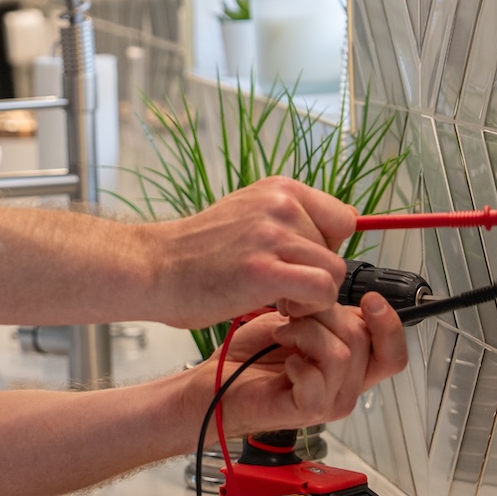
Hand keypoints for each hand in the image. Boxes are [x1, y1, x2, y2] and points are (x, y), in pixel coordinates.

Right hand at [146, 176, 357, 326]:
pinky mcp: (265, 270)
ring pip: (334, 272)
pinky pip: (322, 290)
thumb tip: (340, 229)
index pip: (342, 218)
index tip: (298, 262)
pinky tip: (279, 306)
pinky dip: (309, 307)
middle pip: (339, 249)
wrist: (154, 268)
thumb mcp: (248, 215)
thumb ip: (288, 219)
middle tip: (279, 284)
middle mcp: (280, 204)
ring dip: (311, 294)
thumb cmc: (198, 253)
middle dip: (315, 273)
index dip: (326, 246)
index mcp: (278, 189)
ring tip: (276, 296)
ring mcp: (272, 235)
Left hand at [181, 294, 408, 438]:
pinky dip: (298, 361)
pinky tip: (283, 360)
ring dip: (308, 333)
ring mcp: (330, 401)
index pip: (393, 352)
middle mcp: (347, 386)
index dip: (390, 324)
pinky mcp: (307, 410)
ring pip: (343, 354)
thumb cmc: (253, 354)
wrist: (218, 380)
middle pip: (366, 342)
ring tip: (283, 334)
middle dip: (327, 314)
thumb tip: (341, 291)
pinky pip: (319, 378)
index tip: (370, 300)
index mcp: (351, 365)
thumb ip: (328, 313)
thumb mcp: (298, 321)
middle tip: (295, 314)